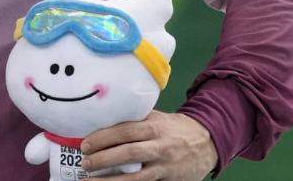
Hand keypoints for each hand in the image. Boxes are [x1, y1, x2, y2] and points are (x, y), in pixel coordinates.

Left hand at [81, 111, 216, 180]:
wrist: (208, 142)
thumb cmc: (174, 128)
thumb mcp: (157, 117)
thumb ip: (134, 119)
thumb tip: (102, 118)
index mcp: (154, 127)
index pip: (125, 131)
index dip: (103, 138)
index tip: (85, 144)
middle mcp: (160, 147)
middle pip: (129, 153)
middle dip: (104, 159)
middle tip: (85, 163)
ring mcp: (166, 167)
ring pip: (136, 177)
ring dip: (111, 180)